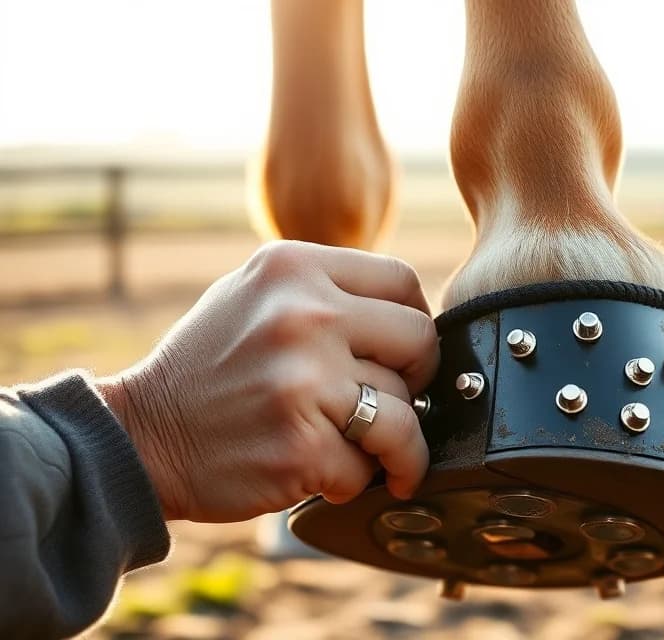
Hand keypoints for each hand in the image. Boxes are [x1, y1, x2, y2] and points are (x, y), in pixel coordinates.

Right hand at [96, 241, 438, 522]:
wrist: (139, 438)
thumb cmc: (208, 369)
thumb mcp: (257, 296)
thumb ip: (327, 292)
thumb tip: (412, 314)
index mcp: (294, 268)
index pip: (402, 280)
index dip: (413, 320)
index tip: (401, 352)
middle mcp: (304, 316)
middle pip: (419, 343)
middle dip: (414, 380)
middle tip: (389, 402)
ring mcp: (305, 383)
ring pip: (404, 413)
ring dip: (389, 442)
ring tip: (357, 447)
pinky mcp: (303, 447)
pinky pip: (368, 469)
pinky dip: (352, 480)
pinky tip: (322, 472)